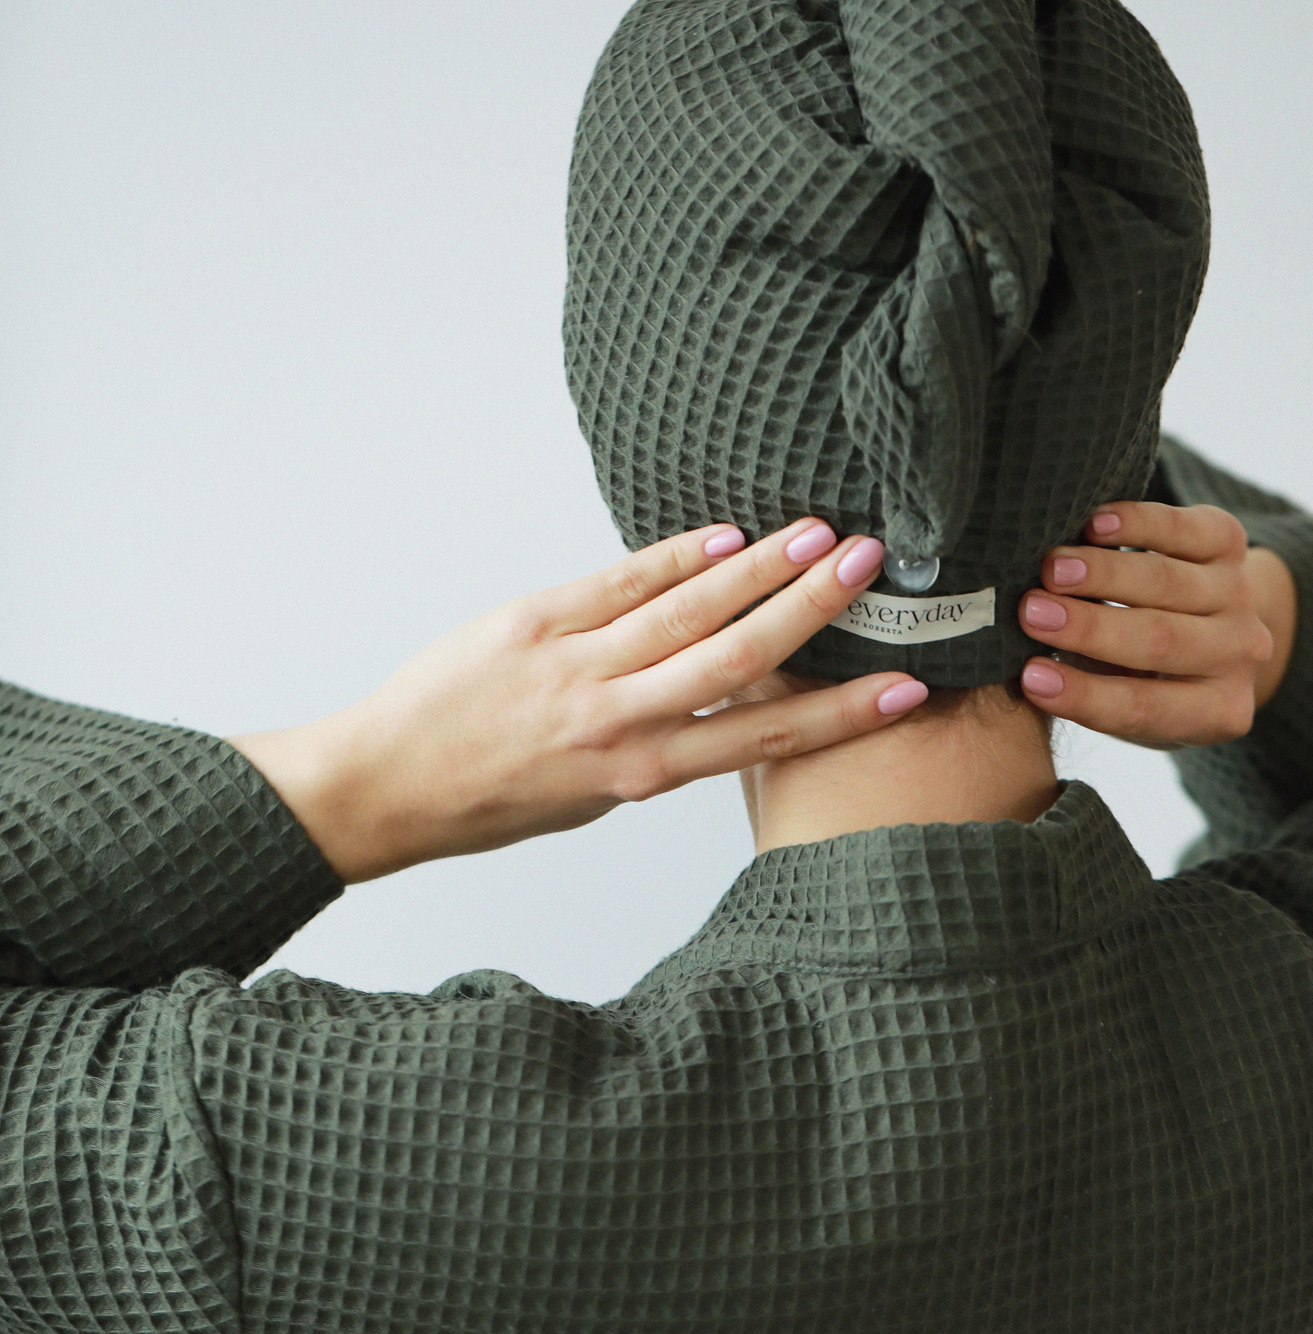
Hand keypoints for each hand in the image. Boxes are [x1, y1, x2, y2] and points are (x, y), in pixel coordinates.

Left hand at [228, 520, 929, 881]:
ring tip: (819, 533)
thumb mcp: (588, 799)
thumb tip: (713, 704)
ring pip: (689, 608)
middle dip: (812, 609)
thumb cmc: (489, 801)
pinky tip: (726, 535)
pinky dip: (677, 556)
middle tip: (871, 566)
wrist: (386, 784)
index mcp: (638, 775)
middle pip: (739, 656)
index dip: (839, 712)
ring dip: (760, 568)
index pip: (759, 738)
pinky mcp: (534, 621)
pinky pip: (622, 581)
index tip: (904, 687)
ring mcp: (576, 666)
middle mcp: (617, 720)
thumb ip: (655, 749)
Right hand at [1013, 500, 1296, 748]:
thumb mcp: (1122, 699)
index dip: (1085, 694)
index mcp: (1215, 712)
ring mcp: (1239, 595)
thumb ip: (1084, 686)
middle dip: (1090, 627)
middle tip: (1030, 613)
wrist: (1212, 622)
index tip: (1030, 678)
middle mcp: (1239, 654)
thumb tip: (1014, 662)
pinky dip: (1138, 524)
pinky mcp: (1230, 541)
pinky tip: (1096, 524)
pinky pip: (1184, 529)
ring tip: (1051, 569)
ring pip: (1167, 582)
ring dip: (1105, 574)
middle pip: (1160, 642)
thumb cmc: (1144, 674)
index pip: (1144, 708)